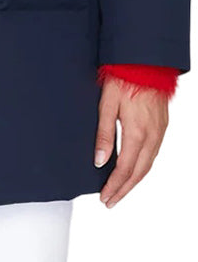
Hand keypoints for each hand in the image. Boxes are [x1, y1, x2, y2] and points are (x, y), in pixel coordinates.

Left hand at [95, 77, 168, 207]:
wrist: (146, 61)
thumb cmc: (124, 78)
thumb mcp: (106, 105)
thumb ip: (104, 135)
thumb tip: (99, 161)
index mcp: (137, 132)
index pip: (124, 169)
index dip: (114, 186)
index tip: (104, 197)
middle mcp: (152, 135)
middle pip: (138, 173)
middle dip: (124, 189)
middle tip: (110, 201)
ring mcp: (160, 131)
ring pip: (148, 165)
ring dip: (134, 181)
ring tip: (120, 190)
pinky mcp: (162, 126)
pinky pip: (154, 153)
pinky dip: (143, 167)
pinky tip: (135, 170)